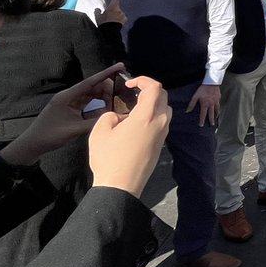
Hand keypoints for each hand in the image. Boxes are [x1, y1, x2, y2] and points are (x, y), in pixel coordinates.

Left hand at [0, 63, 123, 166]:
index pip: (90, 82)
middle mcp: (69, 97)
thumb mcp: (72, 129)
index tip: (120, 66)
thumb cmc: (49, 135)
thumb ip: (93, 122)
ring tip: (118, 99)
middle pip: (92, 87)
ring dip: (104, 96)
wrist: (32, 145)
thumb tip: (113, 117)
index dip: (106, 73)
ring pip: (91, 95)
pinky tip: (108, 108)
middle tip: (122, 92)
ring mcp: (70, 103)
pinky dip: (98, 105)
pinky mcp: (71, 110)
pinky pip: (88, 104)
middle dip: (108, 87)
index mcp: (67, 97)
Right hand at [89, 76, 170, 196]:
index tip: (130, 83)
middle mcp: (160, 123)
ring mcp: (163, 134)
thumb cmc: (109, 158)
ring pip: (165, 110)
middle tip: (132, 93)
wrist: (120, 186)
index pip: (155, 88)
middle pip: (163, 97)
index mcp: (147, 116)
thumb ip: (110, 115)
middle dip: (149, 90)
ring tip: (134, 107)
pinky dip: (153, 116)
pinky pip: (162, 123)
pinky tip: (137, 123)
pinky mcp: (161, 144)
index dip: (143, 80)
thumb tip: (119, 116)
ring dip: (153, 104)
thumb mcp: (100, 131)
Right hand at [95, 0, 126, 25]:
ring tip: (112, 18)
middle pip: (117, 7)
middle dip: (113, 9)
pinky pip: (122, 17)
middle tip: (109, 12)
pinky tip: (116, 21)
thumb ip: (97, 11)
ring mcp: (123, 15)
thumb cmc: (103, 22)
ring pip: (119, 12)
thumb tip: (97, 9)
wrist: (110, 31)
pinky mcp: (124, 20)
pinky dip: (120, 18)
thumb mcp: (97, 17)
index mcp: (113, 7)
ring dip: (116, 14)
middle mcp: (119, 10)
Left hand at [186, 84, 220, 126]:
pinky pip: (219, 105)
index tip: (201, 125)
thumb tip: (187, 111)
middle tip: (212, 125)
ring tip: (216, 117)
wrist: (211, 83)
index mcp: (205, 104)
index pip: (203, 114)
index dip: (202, 120)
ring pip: (217, 110)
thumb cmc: (202, 89)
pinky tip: (218, 109)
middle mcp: (211, 104)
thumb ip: (191, 104)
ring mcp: (216, 101)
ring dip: (216, 114)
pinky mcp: (219, 98)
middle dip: (211, 120)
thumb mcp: (195, 96)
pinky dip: (219, 108)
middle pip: (211, 114)